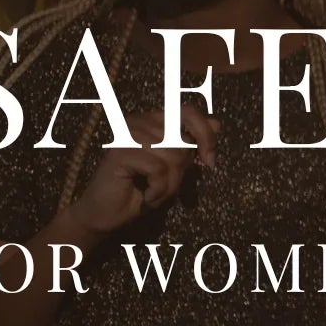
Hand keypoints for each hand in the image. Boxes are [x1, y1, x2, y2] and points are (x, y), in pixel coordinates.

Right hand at [67, 103, 215, 235]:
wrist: (108, 214)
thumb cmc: (142, 189)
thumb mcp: (175, 166)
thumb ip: (192, 144)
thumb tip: (217, 122)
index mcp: (154, 120)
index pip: (189, 112)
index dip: (205, 135)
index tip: (209, 161)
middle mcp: (140, 121)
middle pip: (183, 141)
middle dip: (181, 171)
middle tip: (165, 186)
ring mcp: (128, 134)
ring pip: (173, 157)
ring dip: (169, 184)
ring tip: (155, 193)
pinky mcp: (120, 151)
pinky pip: (158, 169)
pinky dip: (158, 189)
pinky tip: (147, 197)